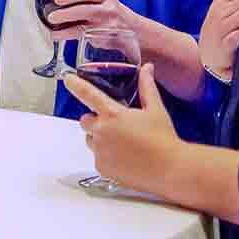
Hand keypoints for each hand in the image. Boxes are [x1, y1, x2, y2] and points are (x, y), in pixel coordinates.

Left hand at [48, 0, 137, 40]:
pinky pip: (85, 38)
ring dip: (66, 29)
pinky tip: (58, 36)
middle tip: (51, 16)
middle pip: (86, 10)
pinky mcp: (106, 39)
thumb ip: (85, 0)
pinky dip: (69, 37)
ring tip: (52, 30)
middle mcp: (109, 9)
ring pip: (84, 27)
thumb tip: (54, 1)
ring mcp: (108, 26)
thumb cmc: (112, 14)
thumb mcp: (103, 1)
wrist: (136, 31)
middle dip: (67, 13)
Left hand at [64, 64, 179, 192]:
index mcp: (113, 114)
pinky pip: (98, 158)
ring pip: (91, 140)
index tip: (68, 79)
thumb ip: (146, 87)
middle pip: (86, 121)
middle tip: (116, 124)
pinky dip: (106, 156)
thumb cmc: (164, 139)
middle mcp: (102, 131)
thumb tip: (147, 68)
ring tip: (123, 143)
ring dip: (100, 138)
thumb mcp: (156, 109)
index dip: (75, 84)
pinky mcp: (102, 168)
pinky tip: (125, 157)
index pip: (88, 94)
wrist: (170, 170)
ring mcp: (100, 151)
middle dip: (96, 120)